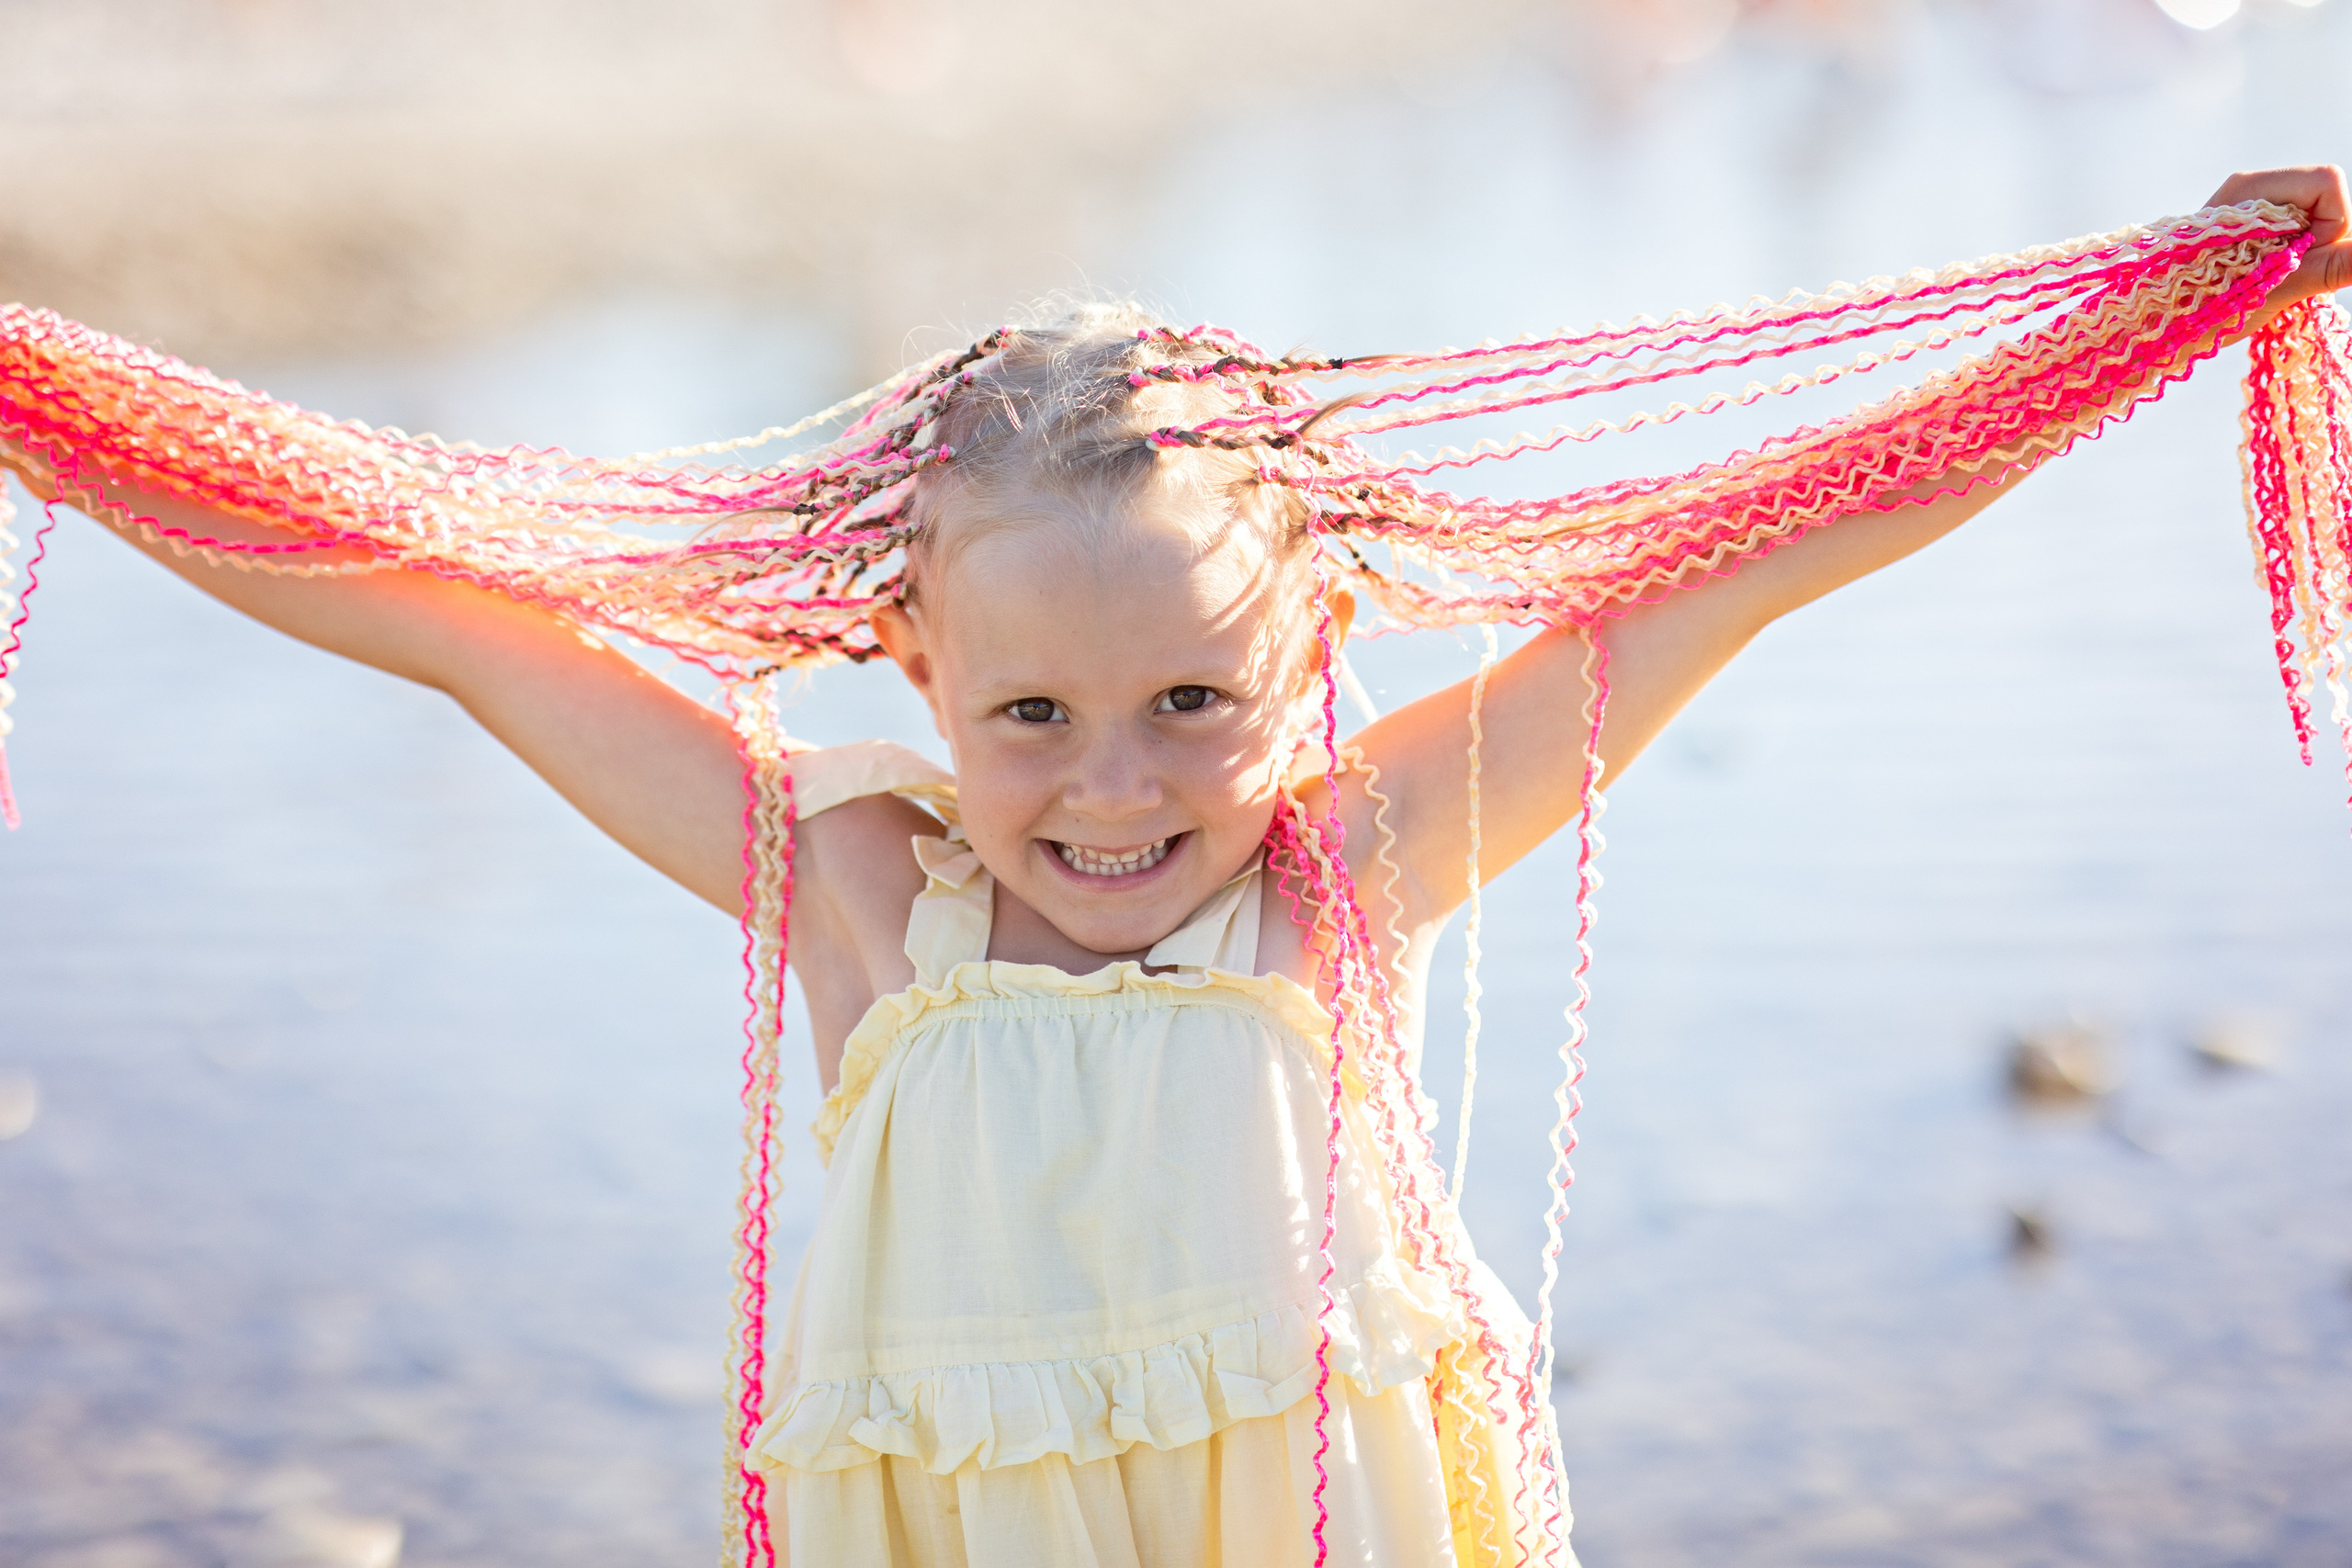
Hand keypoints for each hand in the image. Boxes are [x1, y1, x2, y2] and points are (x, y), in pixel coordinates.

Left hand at [2207, 164, 2351, 334]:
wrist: (2160, 330)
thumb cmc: (2205, 312)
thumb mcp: (2275, 291)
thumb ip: (2331, 267)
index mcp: (2247, 191)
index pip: (2327, 182)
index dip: (2332, 224)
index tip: (2301, 260)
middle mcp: (2250, 188)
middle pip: (2327, 194)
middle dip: (2325, 236)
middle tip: (2290, 272)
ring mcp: (2253, 205)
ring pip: (2319, 213)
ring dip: (2313, 248)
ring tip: (2277, 275)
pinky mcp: (2257, 224)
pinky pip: (2303, 226)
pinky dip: (2301, 252)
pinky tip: (2275, 273)